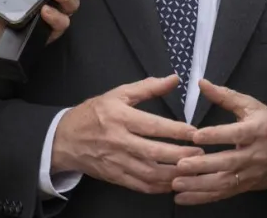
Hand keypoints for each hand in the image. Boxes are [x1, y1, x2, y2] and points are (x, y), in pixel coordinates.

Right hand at [52, 75, 202, 193]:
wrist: (64, 139)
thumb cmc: (93, 113)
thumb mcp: (118, 94)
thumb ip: (148, 87)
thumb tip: (174, 79)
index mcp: (120, 117)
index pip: (153, 126)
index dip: (176, 130)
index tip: (195, 132)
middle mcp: (119, 141)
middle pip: (154, 152)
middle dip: (180, 155)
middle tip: (201, 153)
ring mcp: (116, 161)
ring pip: (150, 173)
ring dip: (174, 174)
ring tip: (192, 169)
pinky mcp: (115, 177)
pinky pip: (140, 185)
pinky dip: (159, 187)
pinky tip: (173, 182)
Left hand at [172, 80, 266, 204]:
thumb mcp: (253, 106)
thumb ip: (226, 96)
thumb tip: (201, 83)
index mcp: (257, 130)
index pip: (235, 134)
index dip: (216, 135)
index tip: (195, 135)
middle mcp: (254, 154)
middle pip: (228, 162)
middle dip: (203, 165)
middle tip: (180, 165)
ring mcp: (250, 174)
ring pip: (224, 182)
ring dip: (199, 185)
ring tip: (176, 183)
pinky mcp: (245, 186)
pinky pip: (223, 194)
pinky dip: (202, 197)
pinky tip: (183, 198)